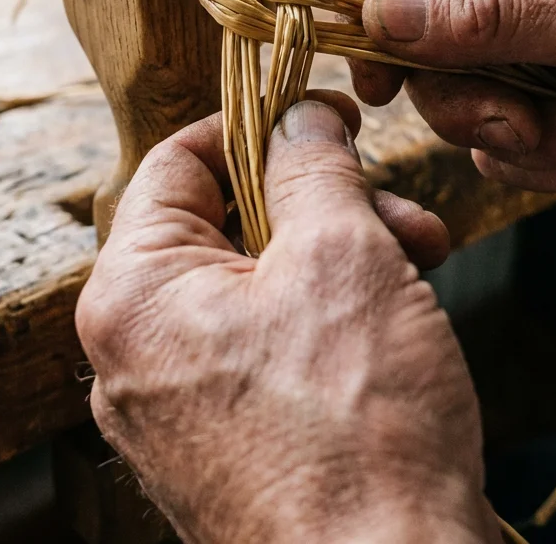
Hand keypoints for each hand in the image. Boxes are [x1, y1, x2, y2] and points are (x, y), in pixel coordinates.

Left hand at [75, 96, 500, 543]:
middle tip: (394, 200)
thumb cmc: (357, 430)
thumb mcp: (342, 254)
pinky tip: (400, 314)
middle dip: (321, 201)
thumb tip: (299, 114)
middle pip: (226, 224)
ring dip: (341, 255)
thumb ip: (312, 165)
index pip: (177, 162)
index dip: (254, 124)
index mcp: (132, 296)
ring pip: (259, 283)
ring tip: (422, 257)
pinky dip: (330, 315)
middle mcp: (137, 352)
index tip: (319, 114)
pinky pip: (270, 343)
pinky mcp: (230, 441)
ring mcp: (181, 405)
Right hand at [350, 0, 555, 190]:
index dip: (372, 0)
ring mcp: (527, 26)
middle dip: (463, 90)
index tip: (377, 74)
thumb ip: (486, 12)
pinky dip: (538, 151)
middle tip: (515, 121)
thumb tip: (376, 13)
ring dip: (509, 128)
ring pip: (454, 88)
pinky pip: (495, 128)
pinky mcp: (544, 83)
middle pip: (417, 30)